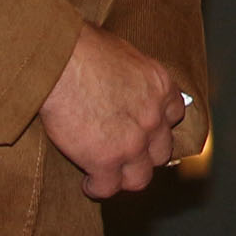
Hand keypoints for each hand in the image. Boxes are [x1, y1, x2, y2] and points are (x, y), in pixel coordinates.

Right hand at [37, 22, 185, 198]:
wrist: (61, 62)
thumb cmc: (82, 47)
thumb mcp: (121, 51)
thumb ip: (129, 72)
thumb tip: (117, 72)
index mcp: (161, 86)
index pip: (174, 114)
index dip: (158, 125)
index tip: (144, 128)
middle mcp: (154, 118)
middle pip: (161, 151)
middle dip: (144, 154)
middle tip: (124, 153)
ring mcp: (133, 142)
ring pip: (140, 178)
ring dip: (125, 177)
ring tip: (109, 174)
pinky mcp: (105, 160)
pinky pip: (108, 188)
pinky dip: (98, 188)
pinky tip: (88, 183)